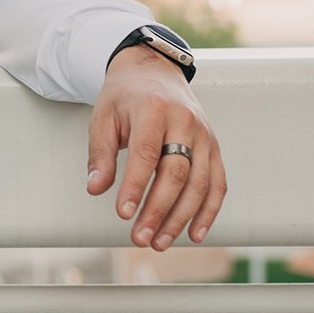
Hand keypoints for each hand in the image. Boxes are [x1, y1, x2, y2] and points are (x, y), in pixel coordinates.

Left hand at [85, 53, 226, 250]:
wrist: (154, 70)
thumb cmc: (125, 96)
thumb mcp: (103, 117)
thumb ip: (100, 153)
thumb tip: (95, 188)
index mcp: (154, 110)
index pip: (146, 153)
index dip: (136, 186)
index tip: (123, 214)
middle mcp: (185, 122)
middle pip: (176, 172)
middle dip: (158, 210)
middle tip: (140, 237)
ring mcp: (204, 135)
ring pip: (200, 183)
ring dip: (181, 217)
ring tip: (160, 242)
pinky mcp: (213, 147)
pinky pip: (218, 183)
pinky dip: (208, 211)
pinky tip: (194, 234)